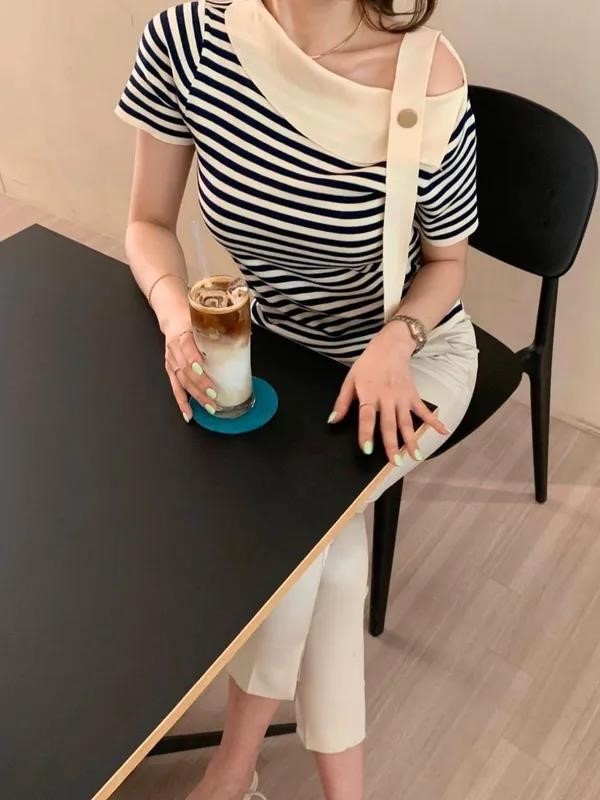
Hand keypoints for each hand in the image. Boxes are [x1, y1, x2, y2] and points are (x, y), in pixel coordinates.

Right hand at [163, 318, 218, 421]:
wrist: (173, 318)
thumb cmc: (191, 320)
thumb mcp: (203, 319)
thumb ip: (220, 329)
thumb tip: (244, 335)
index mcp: (183, 335)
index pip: (187, 348)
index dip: (194, 360)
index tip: (203, 369)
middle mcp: (175, 350)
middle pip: (186, 370)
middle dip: (200, 385)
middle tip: (215, 395)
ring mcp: (172, 362)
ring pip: (183, 382)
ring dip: (196, 396)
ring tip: (210, 407)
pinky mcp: (171, 371)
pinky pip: (176, 389)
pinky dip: (182, 403)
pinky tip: (189, 414)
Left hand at [329, 324, 449, 462]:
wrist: (390, 346)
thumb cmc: (368, 364)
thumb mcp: (350, 379)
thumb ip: (342, 402)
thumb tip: (332, 420)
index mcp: (369, 394)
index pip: (367, 417)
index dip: (366, 433)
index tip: (367, 449)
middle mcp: (386, 398)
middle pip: (389, 424)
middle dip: (392, 444)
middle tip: (395, 462)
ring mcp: (402, 397)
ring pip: (406, 422)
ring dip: (411, 440)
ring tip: (415, 456)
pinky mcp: (413, 395)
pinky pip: (423, 410)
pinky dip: (434, 421)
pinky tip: (443, 431)